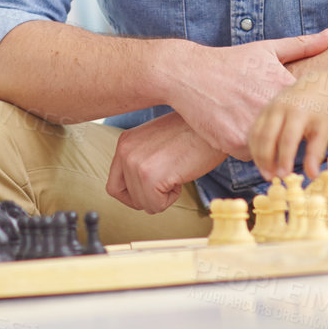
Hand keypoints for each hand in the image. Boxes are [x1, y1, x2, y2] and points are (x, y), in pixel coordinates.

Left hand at [105, 112, 226, 213]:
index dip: (134, 194)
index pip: (114, 186)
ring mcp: (135, 163)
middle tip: (168, 179)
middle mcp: (125, 151)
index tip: (152, 189)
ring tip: (176, 173)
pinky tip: (180, 177)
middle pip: (128, 197)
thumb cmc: (193, 133)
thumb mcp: (156, 142)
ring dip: (162, 196)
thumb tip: (137, 189)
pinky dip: (171, 199)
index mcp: (125, 142)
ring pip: (143, 204)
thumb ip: (142, 160)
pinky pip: (155, 206)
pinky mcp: (150, 175)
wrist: (213, 122)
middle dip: (150, 196)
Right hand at [163, 30, 327, 156]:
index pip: (308, 113)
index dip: (304, 116)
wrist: (187, 73)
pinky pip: (250, 154)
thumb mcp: (266, 49)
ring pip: (272, 147)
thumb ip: (302, 45)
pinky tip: (239, 131)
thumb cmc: (229, 60)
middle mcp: (270, 108)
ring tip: (255, 131)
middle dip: (286, 134)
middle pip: (291, 133)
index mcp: (282, 86)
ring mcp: (252, 126)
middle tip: (278, 130)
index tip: (298, 116)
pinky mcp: (234, 141)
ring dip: (268, 144)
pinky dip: (247, 147)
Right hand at [247, 70, 327, 180]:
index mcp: (298, 112)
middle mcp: (279, 108)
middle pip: (267, 136)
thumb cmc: (322, 111)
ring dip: (258, 155)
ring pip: (256, 134)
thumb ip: (316, 153)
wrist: (316, 86)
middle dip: (266, 159)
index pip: (287, 138)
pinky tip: (261, 160)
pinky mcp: (263, 111)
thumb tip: (312, 176)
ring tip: (266, 172)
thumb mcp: (324, 131)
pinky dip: (254, 147)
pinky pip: (253, 130)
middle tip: (271, 177)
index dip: (284, 158)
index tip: (285, 175)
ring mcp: (268, 108)